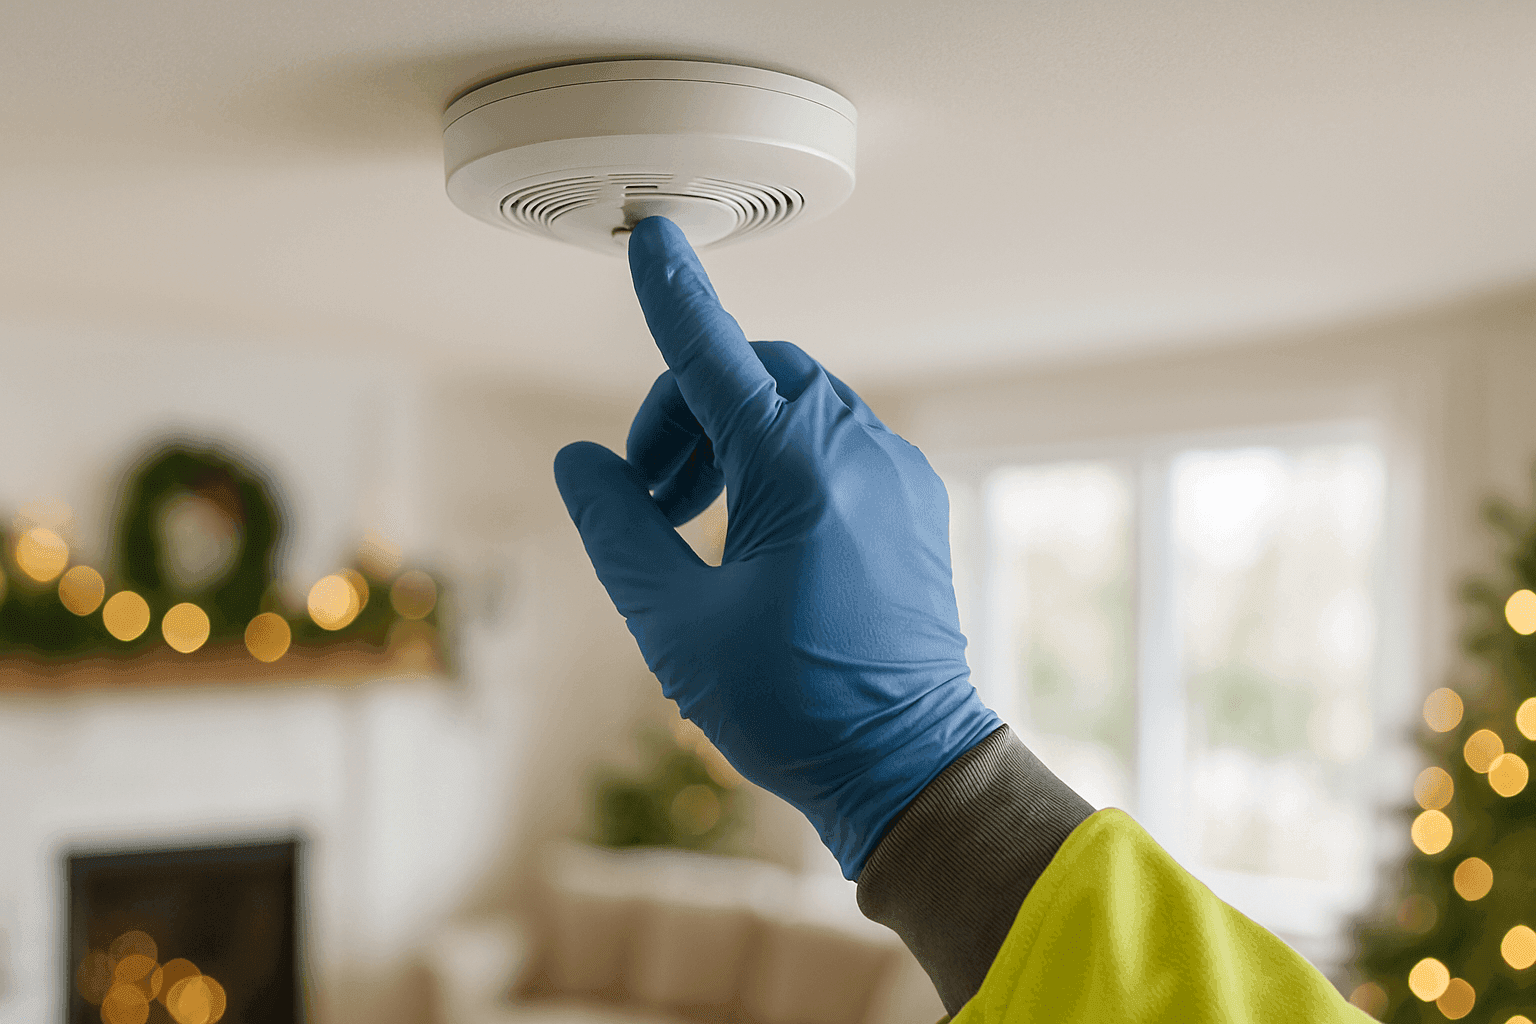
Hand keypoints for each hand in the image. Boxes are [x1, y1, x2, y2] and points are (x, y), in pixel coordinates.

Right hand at [553, 217, 999, 877]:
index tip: (651, 239)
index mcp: (799, 468)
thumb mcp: (673, 623)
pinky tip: (755, 535)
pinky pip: (836, 443)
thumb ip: (617, 529)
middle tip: (651, 497)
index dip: (673, 295)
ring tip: (694, 525)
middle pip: (753, 376)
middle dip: (684, 415)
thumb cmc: (792, 704)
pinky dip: (780, 461)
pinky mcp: (913, 503)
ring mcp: (898, 475)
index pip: (716, 353)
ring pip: (796, 406)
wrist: (906, 765)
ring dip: (729, 440)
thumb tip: (580, 464)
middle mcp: (860, 451)